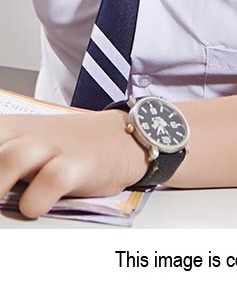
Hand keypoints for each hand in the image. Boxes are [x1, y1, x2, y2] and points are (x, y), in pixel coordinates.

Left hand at [0, 110, 147, 217]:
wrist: (124, 136)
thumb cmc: (71, 148)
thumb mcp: (28, 146)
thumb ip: (2, 161)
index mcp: (8, 129)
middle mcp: (26, 135)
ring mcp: (52, 147)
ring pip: (11, 158)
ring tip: (0, 201)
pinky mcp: (78, 163)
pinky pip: (51, 180)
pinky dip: (36, 200)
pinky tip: (35, 207)